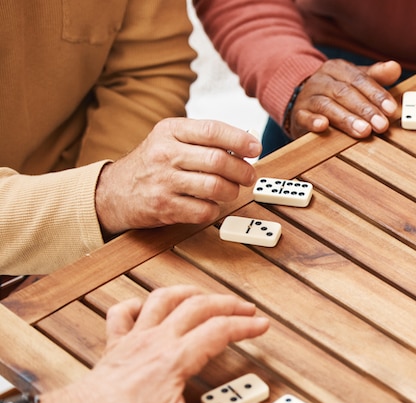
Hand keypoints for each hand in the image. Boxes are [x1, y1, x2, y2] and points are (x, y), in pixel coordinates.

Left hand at [28, 286, 269, 402]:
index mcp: (175, 358)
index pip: (220, 331)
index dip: (245, 325)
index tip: (261, 325)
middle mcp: (157, 341)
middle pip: (198, 307)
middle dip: (227, 304)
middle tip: (245, 308)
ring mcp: (135, 338)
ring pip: (164, 299)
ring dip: (189, 293)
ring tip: (206, 294)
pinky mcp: (116, 344)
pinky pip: (123, 313)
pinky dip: (137, 304)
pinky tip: (146, 306)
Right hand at [94, 118, 260, 235]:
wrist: (113, 192)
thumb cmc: (153, 164)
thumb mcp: (170, 139)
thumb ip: (203, 139)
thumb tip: (247, 144)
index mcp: (170, 131)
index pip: (212, 131)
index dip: (239, 140)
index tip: (255, 147)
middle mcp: (165, 154)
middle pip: (218, 161)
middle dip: (242, 170)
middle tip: (249, 176)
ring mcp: (163, 182)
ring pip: (215, 187)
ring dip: (232, 191)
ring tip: (231, 190)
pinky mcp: (164, 207)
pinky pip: (203, 210)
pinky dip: (214, 209)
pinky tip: (210, 204)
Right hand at [287, 59, 401, 138]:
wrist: (303, 99)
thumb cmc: (337, 92)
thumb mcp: (356, 81)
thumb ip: (376, 76)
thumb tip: (395, 67)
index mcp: (338, 68)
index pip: (360, 80)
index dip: (376, 95)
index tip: (391, 110)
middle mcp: (322, 79)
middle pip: (345, 93)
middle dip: (365, 110)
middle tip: (381, 125)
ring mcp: (308, 96)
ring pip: (327, 106)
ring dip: (346, 119)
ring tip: (363, 131)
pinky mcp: (298, 113)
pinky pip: (304, 116)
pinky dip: (313, 121)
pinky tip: (323, 126)